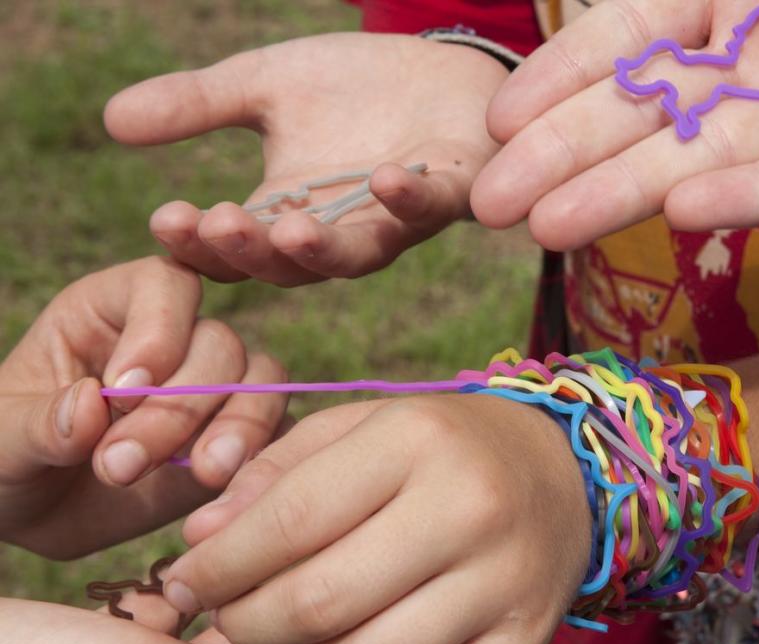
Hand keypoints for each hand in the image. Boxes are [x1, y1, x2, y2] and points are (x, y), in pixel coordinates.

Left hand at [0, 257, 286, 558]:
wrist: (32, 516)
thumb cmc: (3, 459)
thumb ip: (39, 425)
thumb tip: (90, 406)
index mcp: (113, 310)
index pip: (165, 286)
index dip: (158, 330)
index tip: (123, 391)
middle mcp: (176, 340)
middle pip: (218, 345)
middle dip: (179, 407)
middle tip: (120, 466)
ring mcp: (216, 391)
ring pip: (262, 383)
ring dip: (237, 430)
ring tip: (202, 477)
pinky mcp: (240, 441)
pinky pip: (278, 437)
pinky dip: (263, 462)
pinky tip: (227, 495)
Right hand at [104, 33, 508, 285]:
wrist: (439, 68)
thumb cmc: (352, 88)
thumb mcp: (264, 84)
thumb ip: (199, 104)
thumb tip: (113, 119)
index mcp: (286, 214)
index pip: (233, 249)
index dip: (199, 244)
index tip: (165, 218)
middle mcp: (339, 232)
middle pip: (289, 266)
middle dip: (252, 251)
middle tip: (218, 225)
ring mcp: (397, 222)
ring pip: (358, 255)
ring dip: (324, 249)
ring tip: (292, 228)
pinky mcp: (451, 194)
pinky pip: (432, 209)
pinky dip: (409, 198)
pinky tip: (385, 178)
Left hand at [162, 393, 592, 643]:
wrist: (561, 468)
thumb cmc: (440, 447)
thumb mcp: (361, 427)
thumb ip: (274, 473)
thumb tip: (201, 543)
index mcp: (416, 441)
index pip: (287, 521)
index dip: (218, 567)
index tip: (186, 583)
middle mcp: (468, 510)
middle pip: (321, 601)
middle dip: (248, 625)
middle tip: (232, 621)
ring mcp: (504, 583)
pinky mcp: (528, 641)